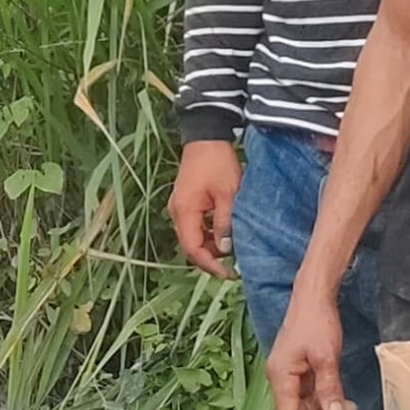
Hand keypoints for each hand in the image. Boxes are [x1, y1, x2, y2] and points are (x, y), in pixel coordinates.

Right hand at [169, 137, 241, 273]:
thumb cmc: (217, 162)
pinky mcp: (185, 201)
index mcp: (185, 211)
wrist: (206, 136)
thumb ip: (225, 223)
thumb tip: (225, 249)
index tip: (228, 273)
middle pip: (190, 245)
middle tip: (233, 265)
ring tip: (231, 247)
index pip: (192, 248)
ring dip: (210, 245)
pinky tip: (223, 231)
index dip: (209, 265)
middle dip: (210, 258)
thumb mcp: (228, 194)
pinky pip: (194, 225)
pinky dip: (208, 233)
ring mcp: (179, 206)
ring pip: (192, 236)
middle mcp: (177, 212)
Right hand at [265, 293, 357, 409]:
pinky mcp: (303, 372)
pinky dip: (331, 404)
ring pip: (309, 408)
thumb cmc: (316, 320)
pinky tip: (349, 407)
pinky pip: (315, 396)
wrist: (314, 296)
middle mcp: (282, 379)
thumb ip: (329, 387)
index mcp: (280, 376)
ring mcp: (293, 376)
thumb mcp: (325, 355)